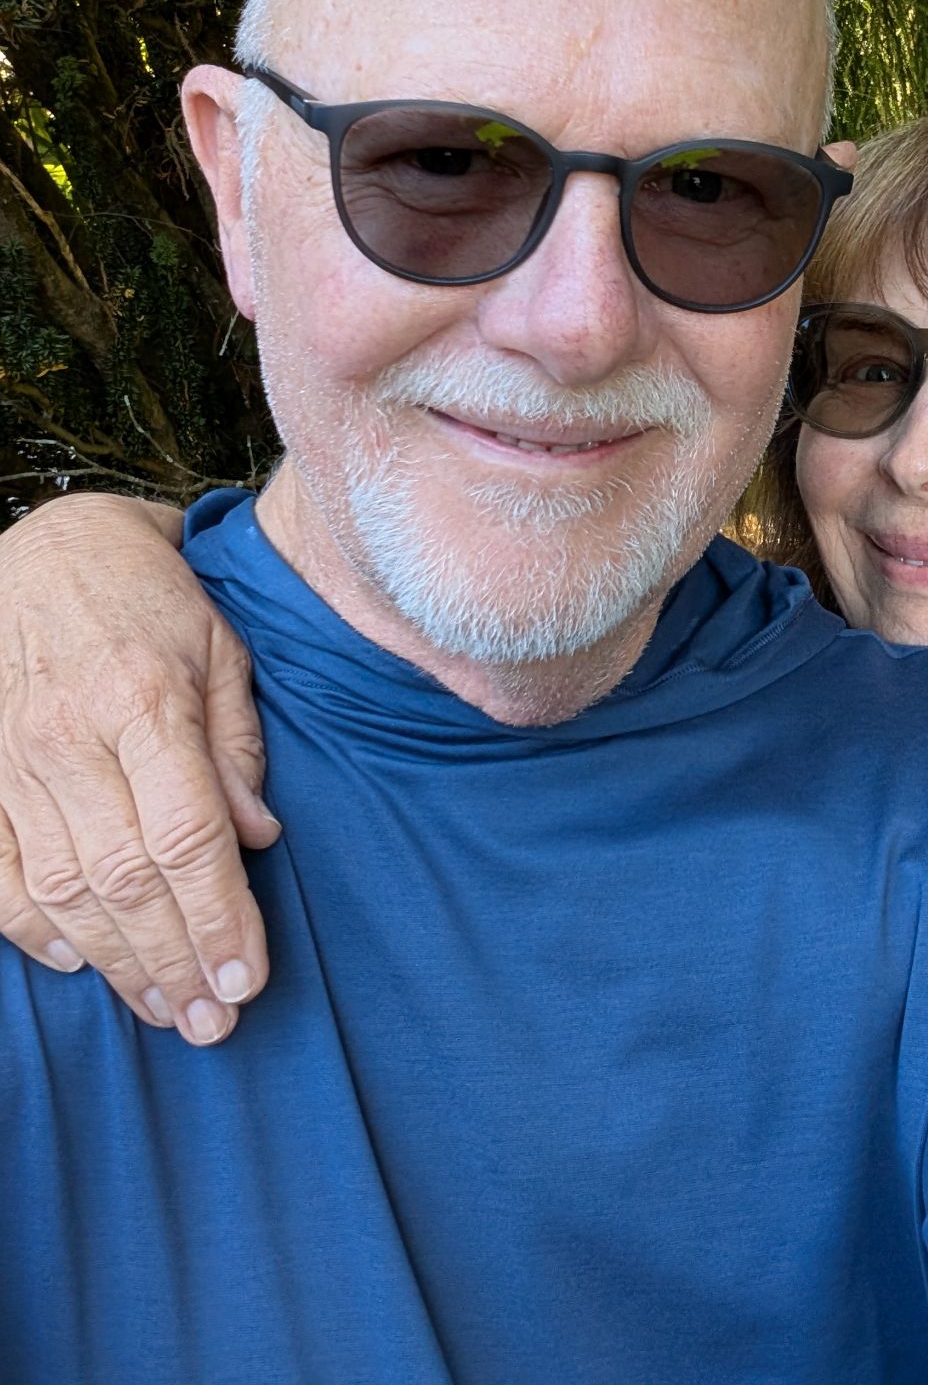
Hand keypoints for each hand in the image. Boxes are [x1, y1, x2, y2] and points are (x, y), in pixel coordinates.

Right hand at [0, 493, 279, 1044]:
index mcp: (143, 700)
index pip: (188, 837)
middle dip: (174, 961)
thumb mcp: (222, 647)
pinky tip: (78, 963)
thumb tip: (258, 839)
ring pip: (60, 892)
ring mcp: (11, 761)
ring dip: (114, 963)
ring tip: (162, 1009)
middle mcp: (70, 738)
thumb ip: (237, 745)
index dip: (220, 917)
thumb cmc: (152, 599)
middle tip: (214, 1022)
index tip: (248, 976)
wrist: (50, 549)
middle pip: (126, 880)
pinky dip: (32, 931)